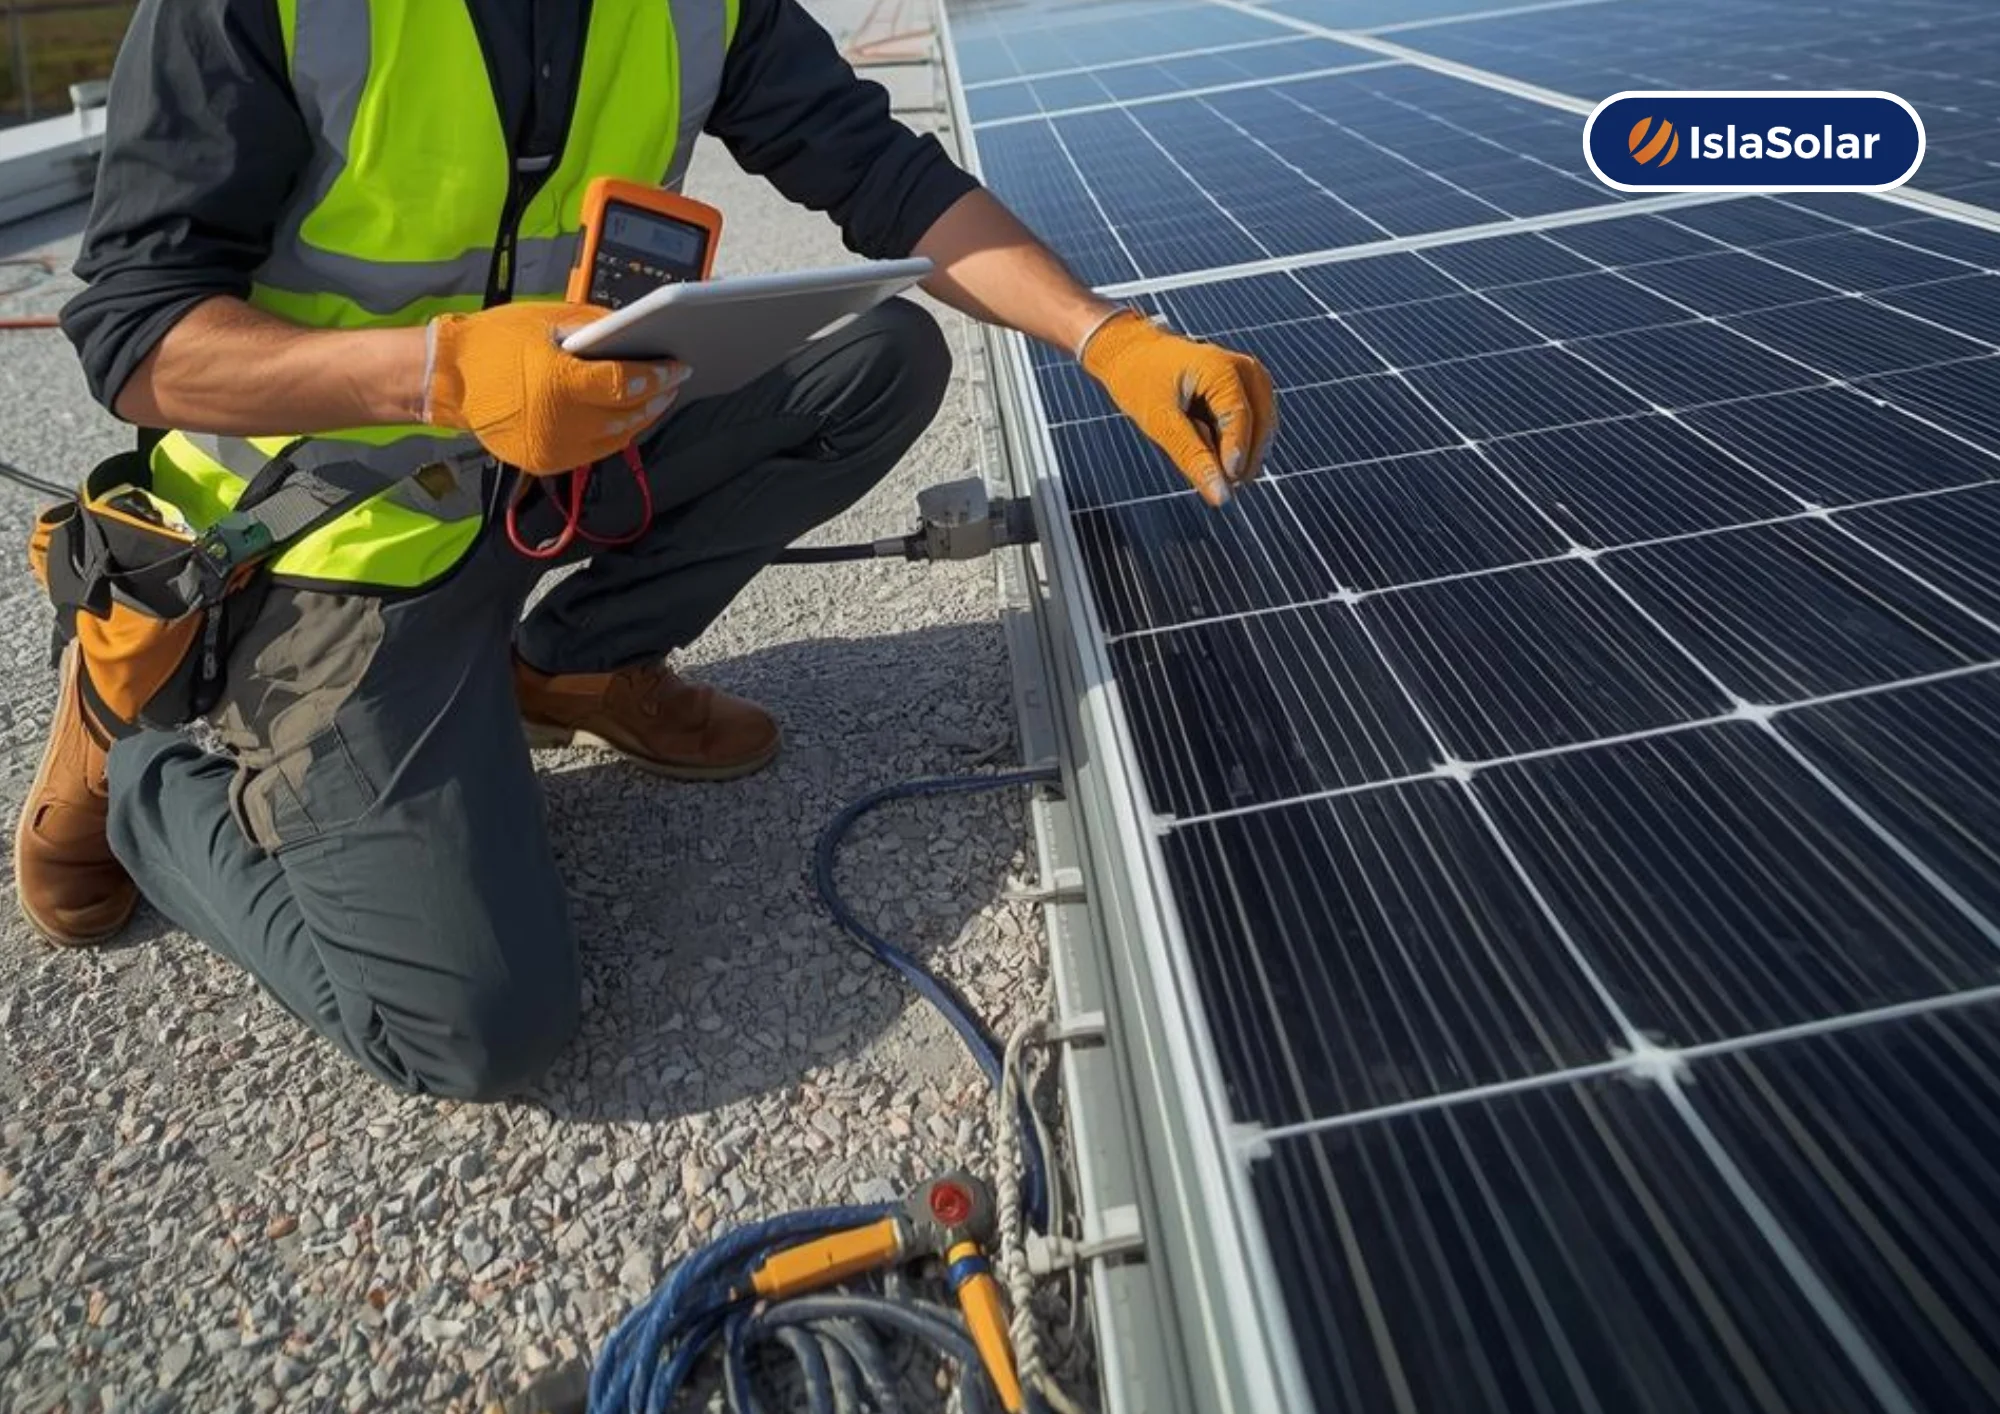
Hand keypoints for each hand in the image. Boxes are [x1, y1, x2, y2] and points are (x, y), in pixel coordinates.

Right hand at [420, 301, 685, 473]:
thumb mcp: (547, 320)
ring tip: (656, 397)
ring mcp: (554, 449)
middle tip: (675, 380)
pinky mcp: (547, 463)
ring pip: (617, 438)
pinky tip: (626, 416)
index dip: (659, 376)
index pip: (626, 383)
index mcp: (559, 382)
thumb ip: (596, 326)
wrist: (448, 379)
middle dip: (656, 396)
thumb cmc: (498, 341)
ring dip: (641, 417)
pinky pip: (595, 450)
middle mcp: (561, 423)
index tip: (681, 366)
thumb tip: (640, 331)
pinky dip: (615, 433)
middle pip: (628, 414)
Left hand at [1080, 309, 1276, 505]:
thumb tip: (1221, 496)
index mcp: (1222, 368)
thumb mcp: (1160, 423)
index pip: (1241, 418)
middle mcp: (1246, 369)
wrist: (1133, 354)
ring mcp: (1252, 378)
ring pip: (1262, 431)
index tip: (1227, 487)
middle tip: (1214, 480)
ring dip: (1238, 452)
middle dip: (1240, 458)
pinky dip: (1235, 444)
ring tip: (1204, 452)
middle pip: (1260, 426)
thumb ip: (1192, 457)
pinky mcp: (1250, 391)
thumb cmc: (1141, 382)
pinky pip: (1254, 428)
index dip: (1236, 455)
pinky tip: (1209, 443)